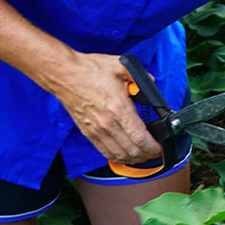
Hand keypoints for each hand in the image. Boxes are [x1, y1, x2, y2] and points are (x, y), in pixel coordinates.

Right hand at [46, 52, 162, 165]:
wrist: (64, 74)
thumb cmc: (90, 70)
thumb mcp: (120, 66)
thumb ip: (140, 77)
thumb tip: (152, 84)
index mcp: (118, 109)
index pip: (140, 138)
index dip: (153, 147)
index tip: (160, 146)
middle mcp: (107, 124)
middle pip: (132, 151)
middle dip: (147, 154)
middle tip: (155, 150)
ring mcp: (96, 131)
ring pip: (119, 155)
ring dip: (133, 159)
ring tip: (143, 154)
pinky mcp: (88, 133)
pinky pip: (105, 152)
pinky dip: (118, 157)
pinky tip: (125, 154)